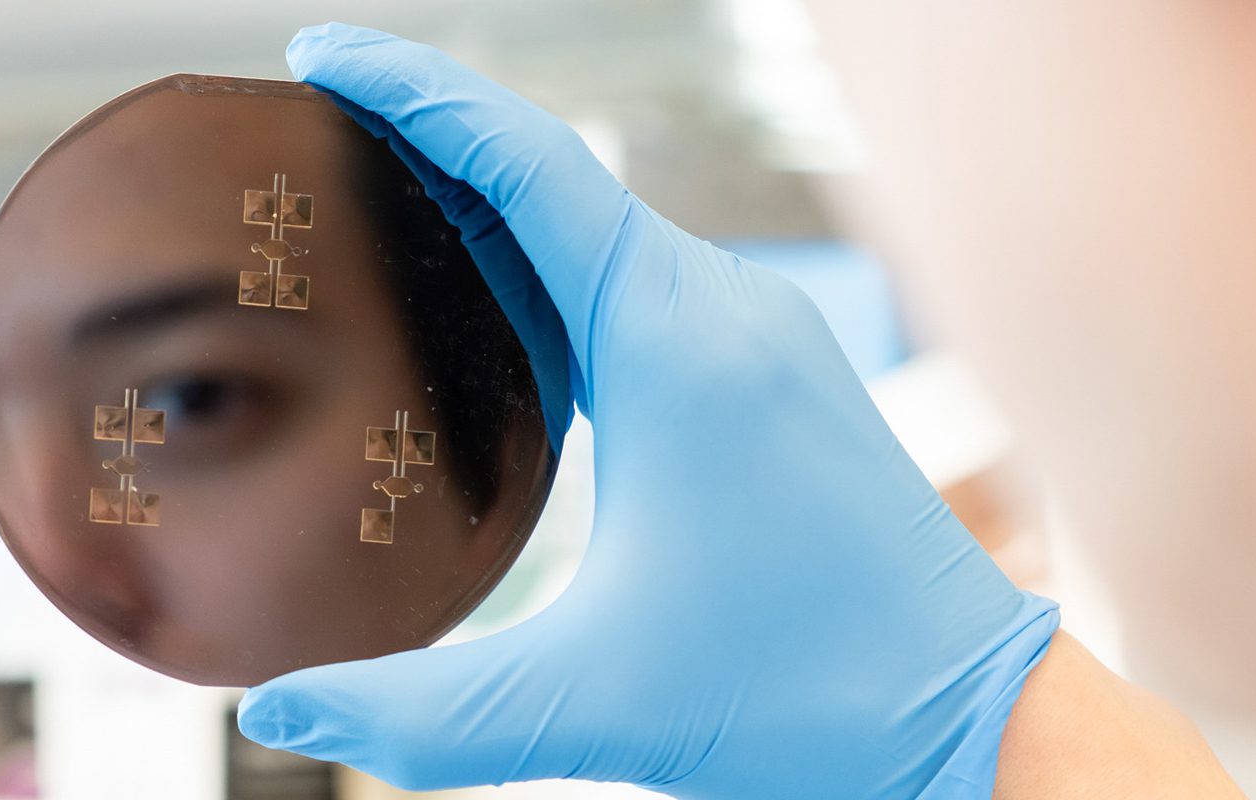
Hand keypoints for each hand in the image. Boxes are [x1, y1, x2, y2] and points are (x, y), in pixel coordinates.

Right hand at [238, 23, 1058, 798]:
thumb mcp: (594, 705)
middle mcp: (726, 310)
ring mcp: (761, 339)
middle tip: (315, 138)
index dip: (415, 92)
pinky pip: (646, 285)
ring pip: (605, 231)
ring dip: (497, 207)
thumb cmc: (814, 693)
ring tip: (382, 210)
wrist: (974, 716)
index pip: (526, 164)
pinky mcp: (776, 381)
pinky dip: (557, 271)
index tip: (322, 50)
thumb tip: (281, 712)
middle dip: (433, 140)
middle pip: (556, 178)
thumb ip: (423, 717)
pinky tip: (508, 321)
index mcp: (675, 342)